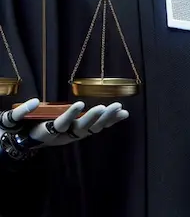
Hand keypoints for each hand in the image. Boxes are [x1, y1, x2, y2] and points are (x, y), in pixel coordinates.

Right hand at [1, 98, 128, 155]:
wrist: (25, 139)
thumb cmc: (20, 127)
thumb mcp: (14, 121)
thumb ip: (21, 112)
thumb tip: (33, 101)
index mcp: (46, 133)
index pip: (59, 125)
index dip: (70, 116)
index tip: (79, 104)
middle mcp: (62, 136)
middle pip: (80, 129)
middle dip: (93, 118)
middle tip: (104, 107)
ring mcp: (73, 135)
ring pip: (92, 129)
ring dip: (106, 119)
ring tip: (119, 108)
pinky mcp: (81, 132)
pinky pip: (98, 127)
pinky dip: (111, 121)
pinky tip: (124, 114)